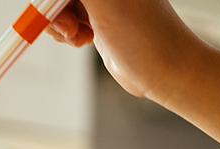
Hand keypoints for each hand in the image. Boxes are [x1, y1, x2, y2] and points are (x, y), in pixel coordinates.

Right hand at [46, 0, 201, 102]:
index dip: (54, 1)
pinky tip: (83, 40)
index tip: (55, 13)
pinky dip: (66, 32)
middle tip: (68, 29)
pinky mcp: (98, 18)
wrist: (164, 70)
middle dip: (55, 11)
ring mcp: (102, 1)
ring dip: (59, 25)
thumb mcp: (105, 2)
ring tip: (78, 37)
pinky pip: (67, 19)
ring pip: (59, 6)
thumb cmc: (144, 36)